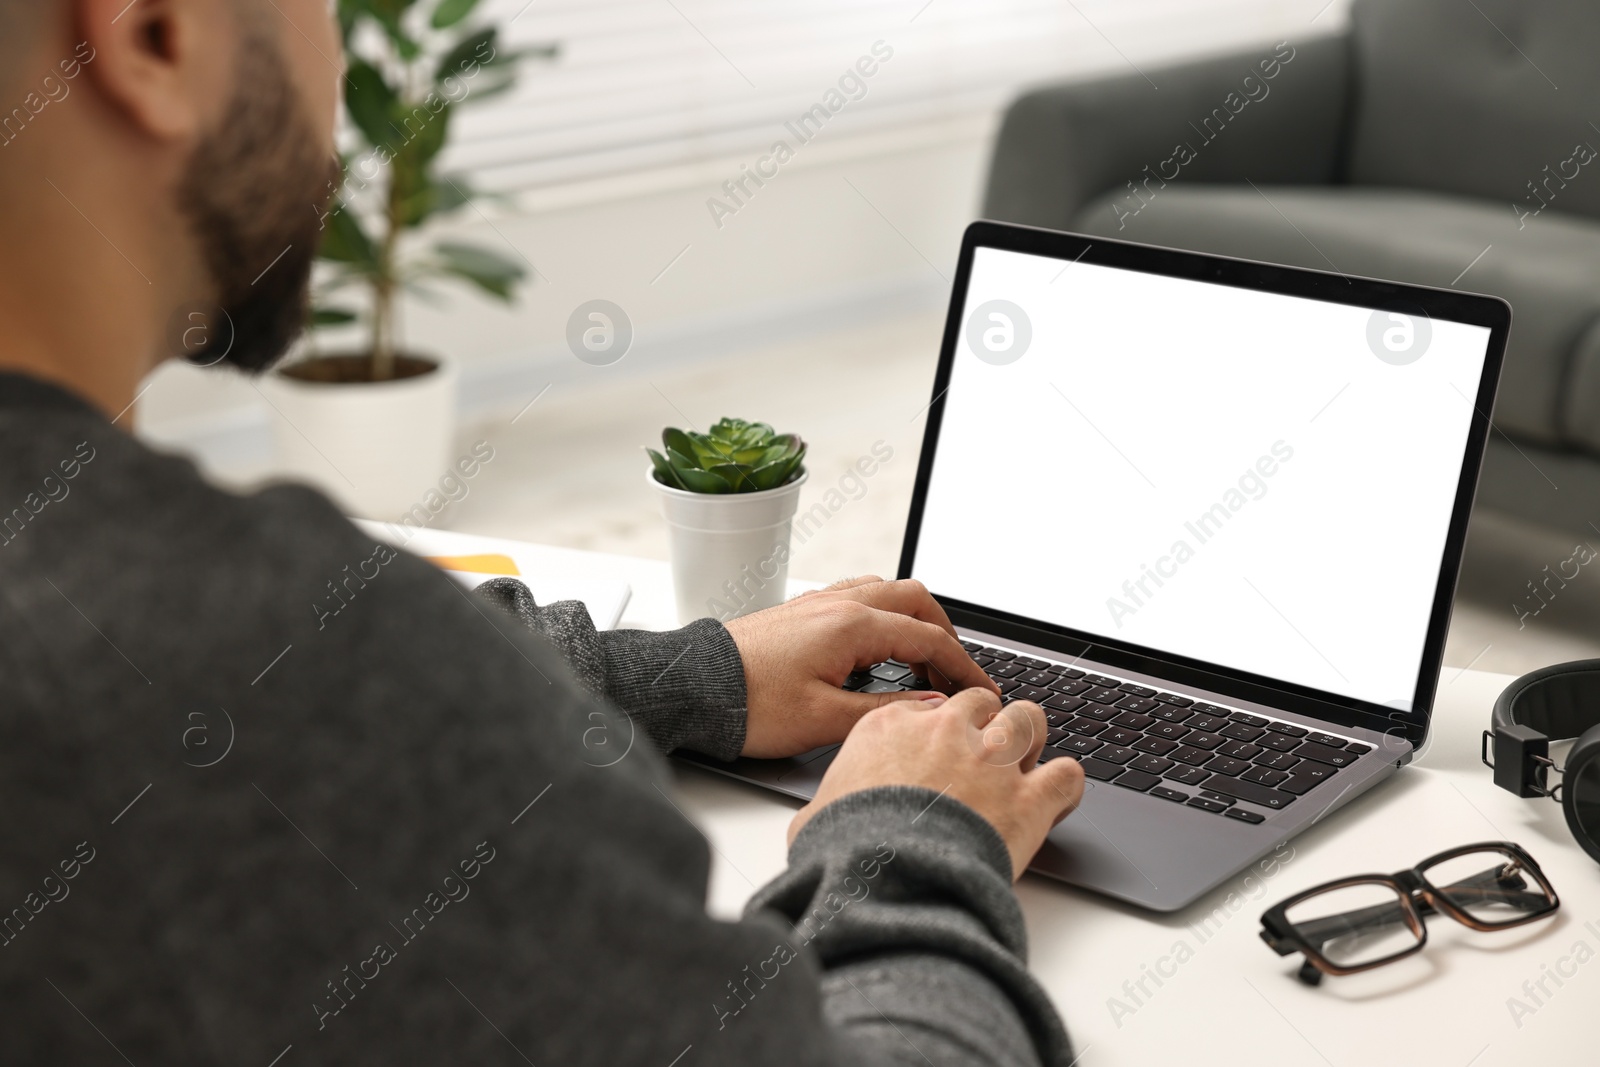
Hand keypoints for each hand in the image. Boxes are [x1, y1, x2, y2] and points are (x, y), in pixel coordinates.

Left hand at [724, 576, 998, 758]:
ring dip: (914, 620)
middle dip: (945, 634)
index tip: (980, 691)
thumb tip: (931, 704)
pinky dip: (884, 616)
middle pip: (916, 600)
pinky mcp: (802, 612)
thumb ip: (887, 709)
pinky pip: (859, 598)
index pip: (929, 638)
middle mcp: (838, 604)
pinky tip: (879, 649)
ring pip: (887, 592)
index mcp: (851, 625)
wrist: (694, 688)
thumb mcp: (826, 719)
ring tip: (922, 662)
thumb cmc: (750, 705)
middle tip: (955, 674)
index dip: (963, 667)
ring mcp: (819, 603)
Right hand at [787, 689, 1084, 879]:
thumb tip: (816, 821)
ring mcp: (993, 760)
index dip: (941, 729)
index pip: (930, 707)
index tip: (941, 749)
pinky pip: (1068, 773)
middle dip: (986, 725)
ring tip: (1025, 765)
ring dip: (1029, 740)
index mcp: (892, 727)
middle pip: (982, 703)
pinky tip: (1056, 800)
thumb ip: (829, 803)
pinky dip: (1065, 786)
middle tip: (983, 757)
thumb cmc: (847, 852)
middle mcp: (947, 732)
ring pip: (1029, 718)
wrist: (889, 882)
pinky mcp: (1029, 797)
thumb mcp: (817, 817)